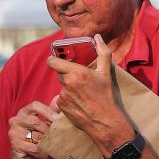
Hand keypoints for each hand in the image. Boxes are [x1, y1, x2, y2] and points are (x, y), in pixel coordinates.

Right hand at [8, 100, 56, 158]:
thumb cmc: (40, 143)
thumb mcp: (48, 127)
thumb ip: (52, 113)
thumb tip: (58, 97)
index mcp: (25, 112)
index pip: (35, 105)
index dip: (47, 111)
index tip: (57, 119)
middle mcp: (16, 120)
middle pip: (34, 121)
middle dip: (48, 130)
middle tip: (57, 138)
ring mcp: (13, 133)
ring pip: (35, 136)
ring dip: (47, 143)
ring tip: (52, 148)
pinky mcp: (14, 145)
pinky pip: (34, 148)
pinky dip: (43, 153)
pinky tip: (46, 156)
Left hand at [46, 34, 131, 152]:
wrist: (104, 121)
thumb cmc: (106, 96)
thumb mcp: (106, 73)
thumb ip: (102, 52)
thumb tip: (98, 37)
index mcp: (77, 72)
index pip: (52, 61)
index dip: (53, 59)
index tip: (58, 59)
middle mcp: (67, 83)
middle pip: (59, 73)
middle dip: (66, 73)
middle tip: (79, 77)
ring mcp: (63, 95)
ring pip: (61, 85)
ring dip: (68, 86)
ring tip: (82, 92)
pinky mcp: (61, 106)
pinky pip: (61, 97)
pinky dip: (68, 97)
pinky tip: (80, 101)